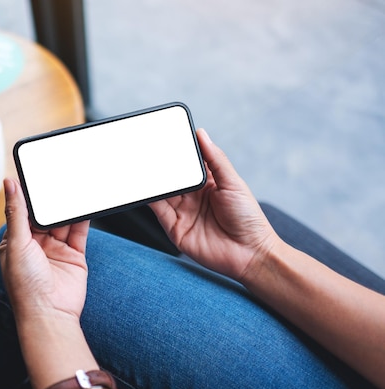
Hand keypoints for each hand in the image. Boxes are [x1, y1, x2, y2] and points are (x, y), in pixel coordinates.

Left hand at [0, 178, 90, 321]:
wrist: (50, 314)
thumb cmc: (25, 287)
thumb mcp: (16, 244)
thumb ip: (17, 213)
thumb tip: (9, 185)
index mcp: (16, 242)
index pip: (23, 212)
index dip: (29, 196)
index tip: (36, 177)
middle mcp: (36, 246)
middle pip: (45, 215)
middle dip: (51, 201)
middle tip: (58, 180)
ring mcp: (56, 251)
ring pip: (63, 222)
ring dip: (67, 208)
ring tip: (73, 189)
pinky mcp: (74, 256)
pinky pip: (79, 233)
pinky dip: (83, 219)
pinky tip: (84, 206)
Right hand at [149, 128, 278, 280]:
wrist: (250, 254)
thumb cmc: (248, 219)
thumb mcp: (233, 183)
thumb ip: (215, 159)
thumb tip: (202, 133)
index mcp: (207, 183)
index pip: (186, 164)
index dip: (175, 152)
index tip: (163, 137)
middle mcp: (192, 197)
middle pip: (170, 177)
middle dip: (158, 165)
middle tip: (145, 150)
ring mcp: (182, 212)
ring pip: (160, 192)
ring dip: (150, 180)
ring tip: (139, 165)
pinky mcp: (174, 228)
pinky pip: (157, 210)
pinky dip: (148, 198)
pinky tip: (143, 186)